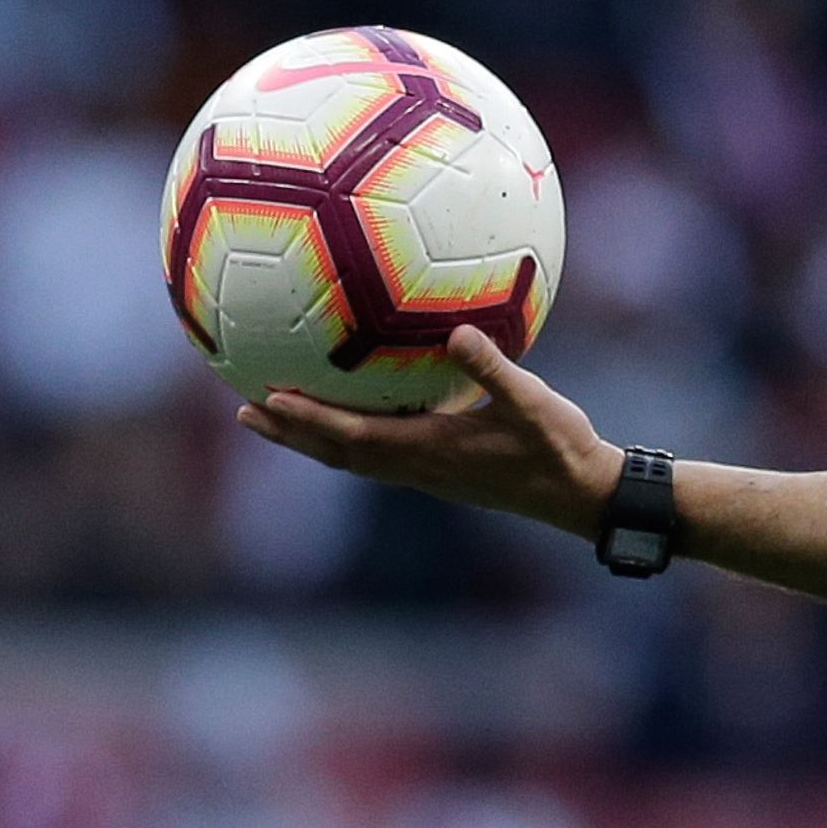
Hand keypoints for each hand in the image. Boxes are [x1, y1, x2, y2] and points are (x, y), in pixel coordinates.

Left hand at [234, 327, 627, 541]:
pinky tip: (345, 413)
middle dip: (290, 434)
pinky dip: (345, 436)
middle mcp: (419, 468)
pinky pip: (377, 451)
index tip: (268, 399)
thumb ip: (493, 369)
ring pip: (353, 458)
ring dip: (310, 438)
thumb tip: (458, 331)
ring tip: (272, 415)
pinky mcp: (440, 470)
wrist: (582, 495)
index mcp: (432, 452)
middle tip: (244, 411)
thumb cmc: (561, 450)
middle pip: (337, 454)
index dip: (309, 421)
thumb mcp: (533, 404)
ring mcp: (428, 473)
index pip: (354, 438)